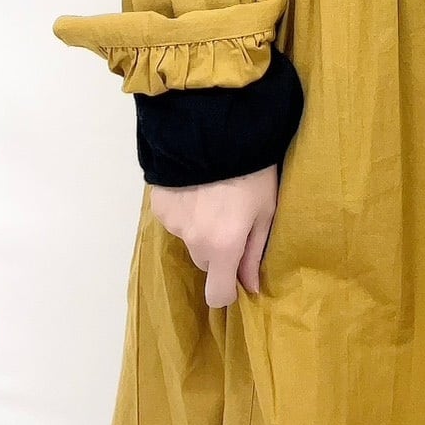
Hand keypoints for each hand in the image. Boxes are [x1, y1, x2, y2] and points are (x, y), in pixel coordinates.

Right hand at [148, 164, 279, 307]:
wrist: (213, 130)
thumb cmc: (252, 170)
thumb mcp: (265, 209)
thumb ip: (255, 251)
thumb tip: (250, 286)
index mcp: (223, 247)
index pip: (216, 294)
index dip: (227, 290)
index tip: (237, 274)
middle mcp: (194, 241)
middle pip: (206, 262)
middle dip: (218, 251)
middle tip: (233, 219)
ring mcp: (173, 224)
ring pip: (189, 239)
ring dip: (201, 228)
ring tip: (215, 196)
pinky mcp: (159, 206)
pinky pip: (175, 220)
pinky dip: (186, 211)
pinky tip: (197, 187)